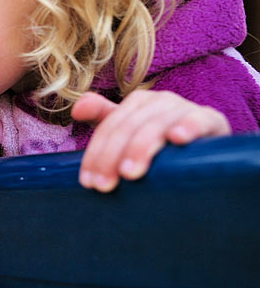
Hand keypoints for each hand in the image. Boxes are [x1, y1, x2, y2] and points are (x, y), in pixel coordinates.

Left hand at [71, 90, 230, 191]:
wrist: (209, 145)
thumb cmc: (161, 140)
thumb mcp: (131, 131)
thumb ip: (103, 119)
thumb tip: (76, 110)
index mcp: (137, 103)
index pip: (109, 127)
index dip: (96, 153)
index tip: (88, 182)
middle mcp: (159, 101)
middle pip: (128, 127)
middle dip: (112, 157)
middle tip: (104, 186)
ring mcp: (185, 108)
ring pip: (156, 125)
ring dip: (141, 147)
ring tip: (130, 172)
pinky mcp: (211, 120)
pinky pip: (199, 120)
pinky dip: (188, 126)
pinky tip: (179, 138)